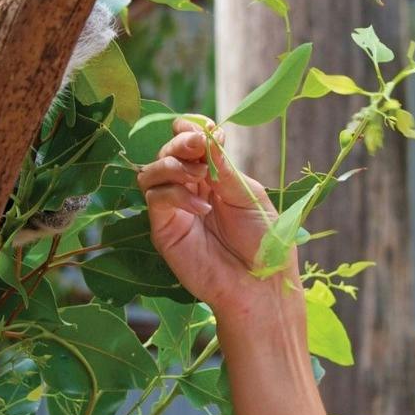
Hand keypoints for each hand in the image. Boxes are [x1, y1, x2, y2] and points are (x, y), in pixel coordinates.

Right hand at [136, 117, 299, 316]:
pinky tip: (201, 208)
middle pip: (167, 152)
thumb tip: (208, 134)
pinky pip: (156, 197)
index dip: (191, 130)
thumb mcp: (248, 195)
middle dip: (181, 142)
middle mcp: (190, 188)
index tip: (208, 130)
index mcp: (214, 176)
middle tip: (199, 146)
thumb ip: (224, 167)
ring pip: (152, 171)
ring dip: (172, 164)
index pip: (190, 143)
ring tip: (200, 177)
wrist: (259, 284)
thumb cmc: (262, 241)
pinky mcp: (164, 228)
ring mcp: (175, 208)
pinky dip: (176, 194)